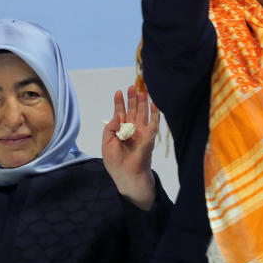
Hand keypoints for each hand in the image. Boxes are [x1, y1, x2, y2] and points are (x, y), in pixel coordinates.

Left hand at [102, 85, 159, 210]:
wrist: (127, 175)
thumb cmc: (115, 162)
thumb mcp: (107, 143)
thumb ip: (110, 128)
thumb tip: (116, 115)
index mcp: (119, 131)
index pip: (120, 113)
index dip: (119, 103)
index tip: (118, 92)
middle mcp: (131, 129)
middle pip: (132, 110)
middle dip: (131, 99)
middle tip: (132, 87)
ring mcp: (141, 132)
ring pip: (142, 113)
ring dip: (142, 102)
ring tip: (141, 91)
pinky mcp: (149, 136)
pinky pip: (153, 123)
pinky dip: (155, 113)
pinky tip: (154, 103)